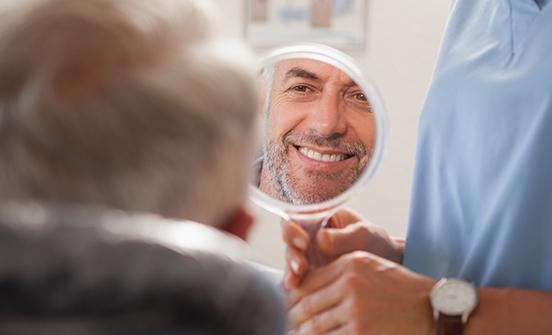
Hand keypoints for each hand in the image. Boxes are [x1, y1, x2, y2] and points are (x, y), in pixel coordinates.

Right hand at [281, 209, 403, 288]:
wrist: (386, 267)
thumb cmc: (376, 243)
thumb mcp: (364, 235)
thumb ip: (344, 236)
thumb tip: (321, 239)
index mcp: (319, 218)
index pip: (296, 218)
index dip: (293, 229)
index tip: (303, 241)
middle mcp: (309, 236)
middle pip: (289, 242)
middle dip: (292, 255)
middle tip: (301, 267)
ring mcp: (308, 257)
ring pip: (290, 262)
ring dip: (291, 271)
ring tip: (296, 281)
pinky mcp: (311, 276)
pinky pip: (298, 279)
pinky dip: (295, 286)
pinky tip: (296, 292)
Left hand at [288, 251, 434, 334]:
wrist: (434, 310)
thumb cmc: (401, 289)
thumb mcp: (371, 267)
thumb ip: (339, 272)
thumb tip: (305, 286)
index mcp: (350, 264)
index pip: (308, 282)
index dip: (292, 297)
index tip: (286, 307)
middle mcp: (350, 284)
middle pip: (306, 305)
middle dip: (292, 318)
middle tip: (285, 325)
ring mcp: (354, 310)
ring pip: (313, 326)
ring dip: (300, 334)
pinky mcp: (359, 333)